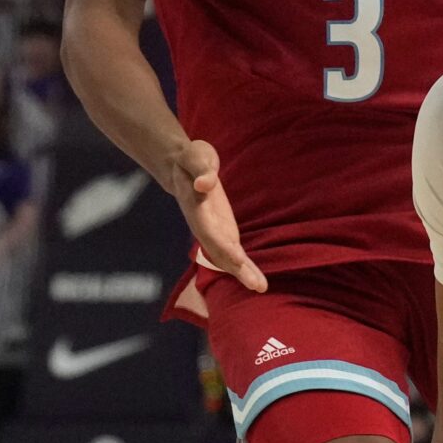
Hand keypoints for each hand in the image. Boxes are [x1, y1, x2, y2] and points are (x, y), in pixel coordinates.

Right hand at [165, 137, 264, 291]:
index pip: (208, 231)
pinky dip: (245, 267)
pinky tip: (258, 282)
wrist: (182, 169)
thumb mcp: (195, 155)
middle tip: (255, 285)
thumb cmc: (191, 159)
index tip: (237, 259)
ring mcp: (213, 232)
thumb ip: (201, 169)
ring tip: (261, 288)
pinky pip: (234, 253)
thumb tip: (205, 184)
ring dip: (243, 273)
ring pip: (226, 257)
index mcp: (196, 208)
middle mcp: (203, 226)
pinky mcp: (223, 233)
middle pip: (218, 251)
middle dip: (236, 268)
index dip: (222, 246)